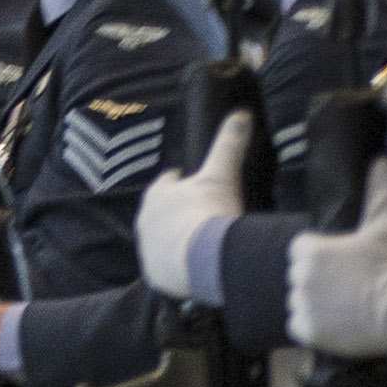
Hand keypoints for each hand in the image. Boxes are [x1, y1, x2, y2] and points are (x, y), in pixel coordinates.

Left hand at [137, 110, 250, 301]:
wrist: (201, 258)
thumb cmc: (208, 210)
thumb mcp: (221, 175)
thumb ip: (229, 144)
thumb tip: (241, 113)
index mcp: (157, 195)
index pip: (166, 183)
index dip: (178, 182)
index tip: (189, 182)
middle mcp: (145, 221)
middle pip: (160, 212)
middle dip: (175, 211)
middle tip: (197, 214)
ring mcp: (147, 249)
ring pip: (160, 239)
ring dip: (175, 238)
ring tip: (196, 241)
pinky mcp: (154, 273)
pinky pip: (164, 266)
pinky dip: (175, 264)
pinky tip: (192, 265)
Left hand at [288, 158, 386, 360]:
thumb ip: (380, 192)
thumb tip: (381, 160)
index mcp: (309, 250)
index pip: (302, 249)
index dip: (324, 255)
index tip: (345, 262)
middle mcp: (298, 277)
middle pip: (299, 275)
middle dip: (319, 278)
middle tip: (349, 283)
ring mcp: (301, 305)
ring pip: (299, 300)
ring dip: (316, 302)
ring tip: (346, 303)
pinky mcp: (305, 330)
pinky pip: (299, 325)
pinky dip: (314, 326)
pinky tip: (338, 321)